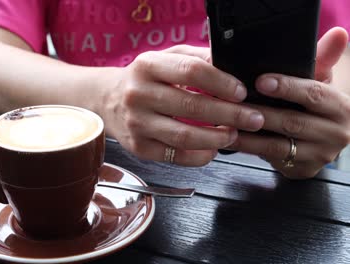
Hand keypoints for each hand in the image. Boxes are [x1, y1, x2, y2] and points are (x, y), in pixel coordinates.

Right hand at [102, 45, 264, 165]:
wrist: (107, 99)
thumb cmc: (143, 78)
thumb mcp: (165, 58)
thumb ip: (196, 58)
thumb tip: (231, 67)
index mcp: (147, 66)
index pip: (191, 71)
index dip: (221, 83)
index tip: (241, 92)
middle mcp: (138, 94)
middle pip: (192, 106)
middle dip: (230, 115)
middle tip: (252, 118)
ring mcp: (137, 123)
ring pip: (184, 136)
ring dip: (216, 138)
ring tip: (233, 134)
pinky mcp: (138, 147)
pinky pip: (175, 156)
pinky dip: (200, 156)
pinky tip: (212, 149)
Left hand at [227, 27, 349, 178]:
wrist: (323, 138)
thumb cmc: (315, 105)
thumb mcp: (320, 81)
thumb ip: (322, 59)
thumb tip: (338, 34)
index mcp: (340, 107)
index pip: (313, 94)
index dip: (287, 87)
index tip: (261, 81)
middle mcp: (336, 133)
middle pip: (291, 121)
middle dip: (259, 112)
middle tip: (232, 104)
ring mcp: (320, 155)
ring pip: (277, 144)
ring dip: (247, 135)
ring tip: (224, 123)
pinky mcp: (304, 170)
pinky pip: (272, 158)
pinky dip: (248, 149)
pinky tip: (230, 139)